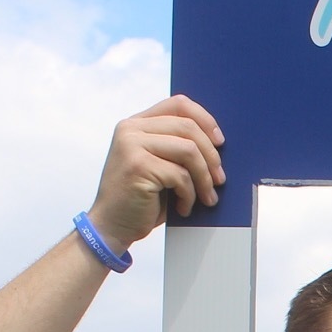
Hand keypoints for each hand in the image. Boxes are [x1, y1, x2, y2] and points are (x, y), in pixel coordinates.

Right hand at [85, 95, 225, 251]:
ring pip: (188, 150)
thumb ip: (176, 145)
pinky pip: (180, 175)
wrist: (112, 226)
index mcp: (136, 124)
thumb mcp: (159, 164)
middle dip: (211, 156)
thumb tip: (217, 141)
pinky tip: (184, 207)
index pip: (177, 104)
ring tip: (206, 197)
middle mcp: (130, 129)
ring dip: (204, 178)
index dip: (205, 120)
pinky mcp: (138, 166)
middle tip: (219, 180)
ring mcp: (132, 146)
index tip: (220, 142)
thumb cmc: (141, 199)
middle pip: (188, 127)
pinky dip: (189, 195)